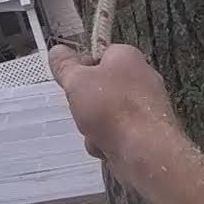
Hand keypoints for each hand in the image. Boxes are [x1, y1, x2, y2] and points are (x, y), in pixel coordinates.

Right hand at [48, 44, 181, 180]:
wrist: (144, 150)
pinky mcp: (145, 131)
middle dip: (86, 103)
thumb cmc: (114, 109)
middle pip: (100, 88)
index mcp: (127, 57)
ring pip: (105, 114)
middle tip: (82, 108)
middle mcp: (141, 78)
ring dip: (93, 126)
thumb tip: (57, 52)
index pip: (98, 54)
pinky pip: (115, 133)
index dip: (80, 68)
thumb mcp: (77, 81)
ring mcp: (145, 106)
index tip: (70, 79)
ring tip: (96, 130)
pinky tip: (106, 145)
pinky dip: (106, 141)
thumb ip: (64, 66)